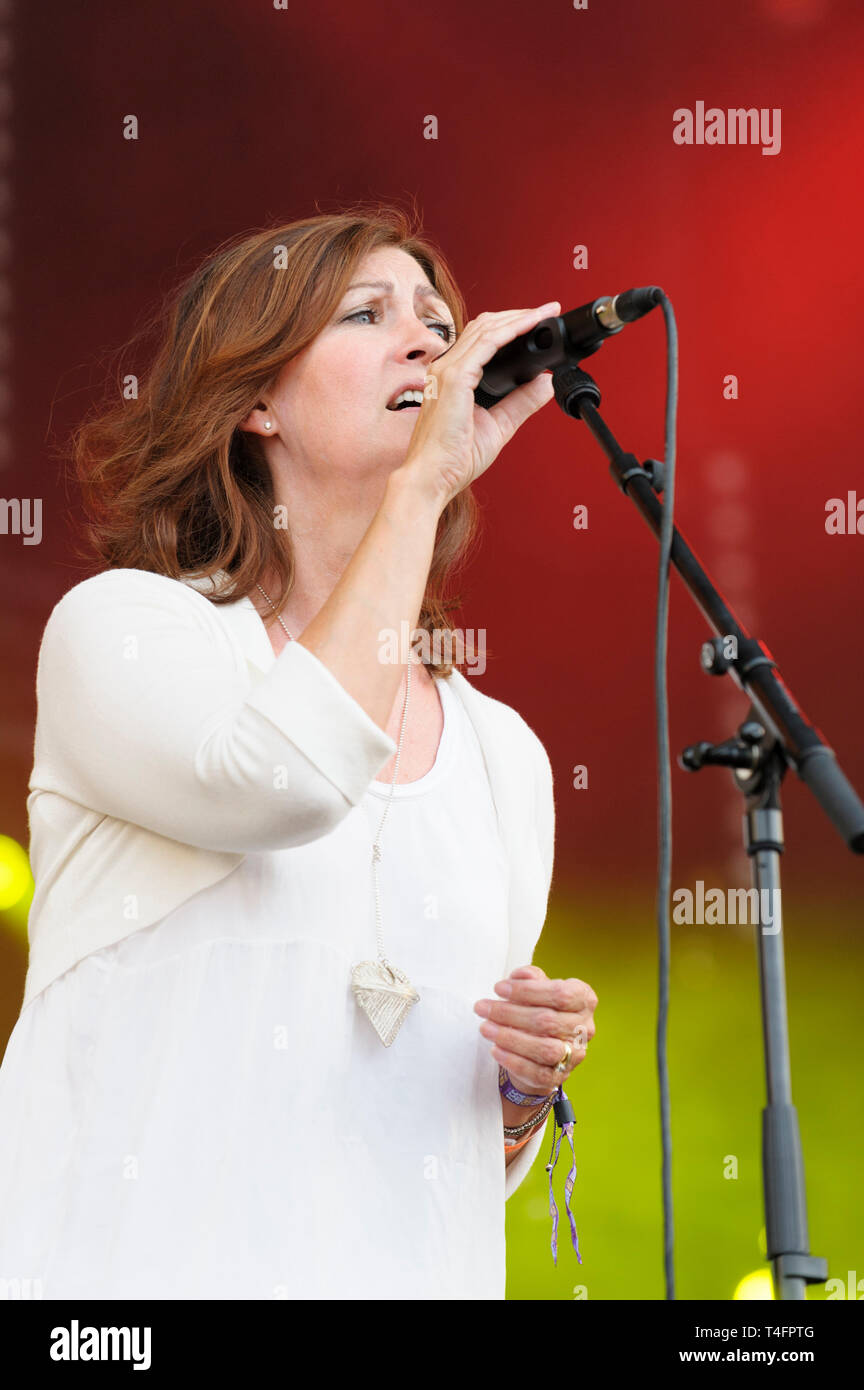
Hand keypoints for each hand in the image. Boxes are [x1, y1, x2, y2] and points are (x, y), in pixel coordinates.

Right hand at [399, 301, 559, 508]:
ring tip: (544, 313)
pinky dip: (511, 331)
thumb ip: (521, 403)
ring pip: (486, 328)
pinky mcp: (454, 378)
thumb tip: (545, 382)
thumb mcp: (498, 426)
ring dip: (518, 317)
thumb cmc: (453, 459)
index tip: (537, 321)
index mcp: (453, 377)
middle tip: (547, 311)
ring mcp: (447, 370)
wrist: (431, 478)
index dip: (510, 326)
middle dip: (517, 315)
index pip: (482, 339)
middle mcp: (446, 367)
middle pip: (484, 326)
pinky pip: (487, 344)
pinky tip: (529, 326)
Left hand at [474, 964, 597, 1095]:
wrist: (541, 1046)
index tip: (498, 988)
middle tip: (482, 1008)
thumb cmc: (540, 1009)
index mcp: (584, 999)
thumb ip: (531, 978)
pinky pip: (537, 1072)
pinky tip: (495, 1049)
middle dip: (509, 1013)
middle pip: (547, 1021)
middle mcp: (585, 1028)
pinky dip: (513, 1061)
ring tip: (485, 1028)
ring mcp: (575, 1055)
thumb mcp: (537, 989)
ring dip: (510, 1038)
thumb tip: (519, 976)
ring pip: (545, 1049)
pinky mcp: (559, 1076)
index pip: (560, 994)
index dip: (528, 990)